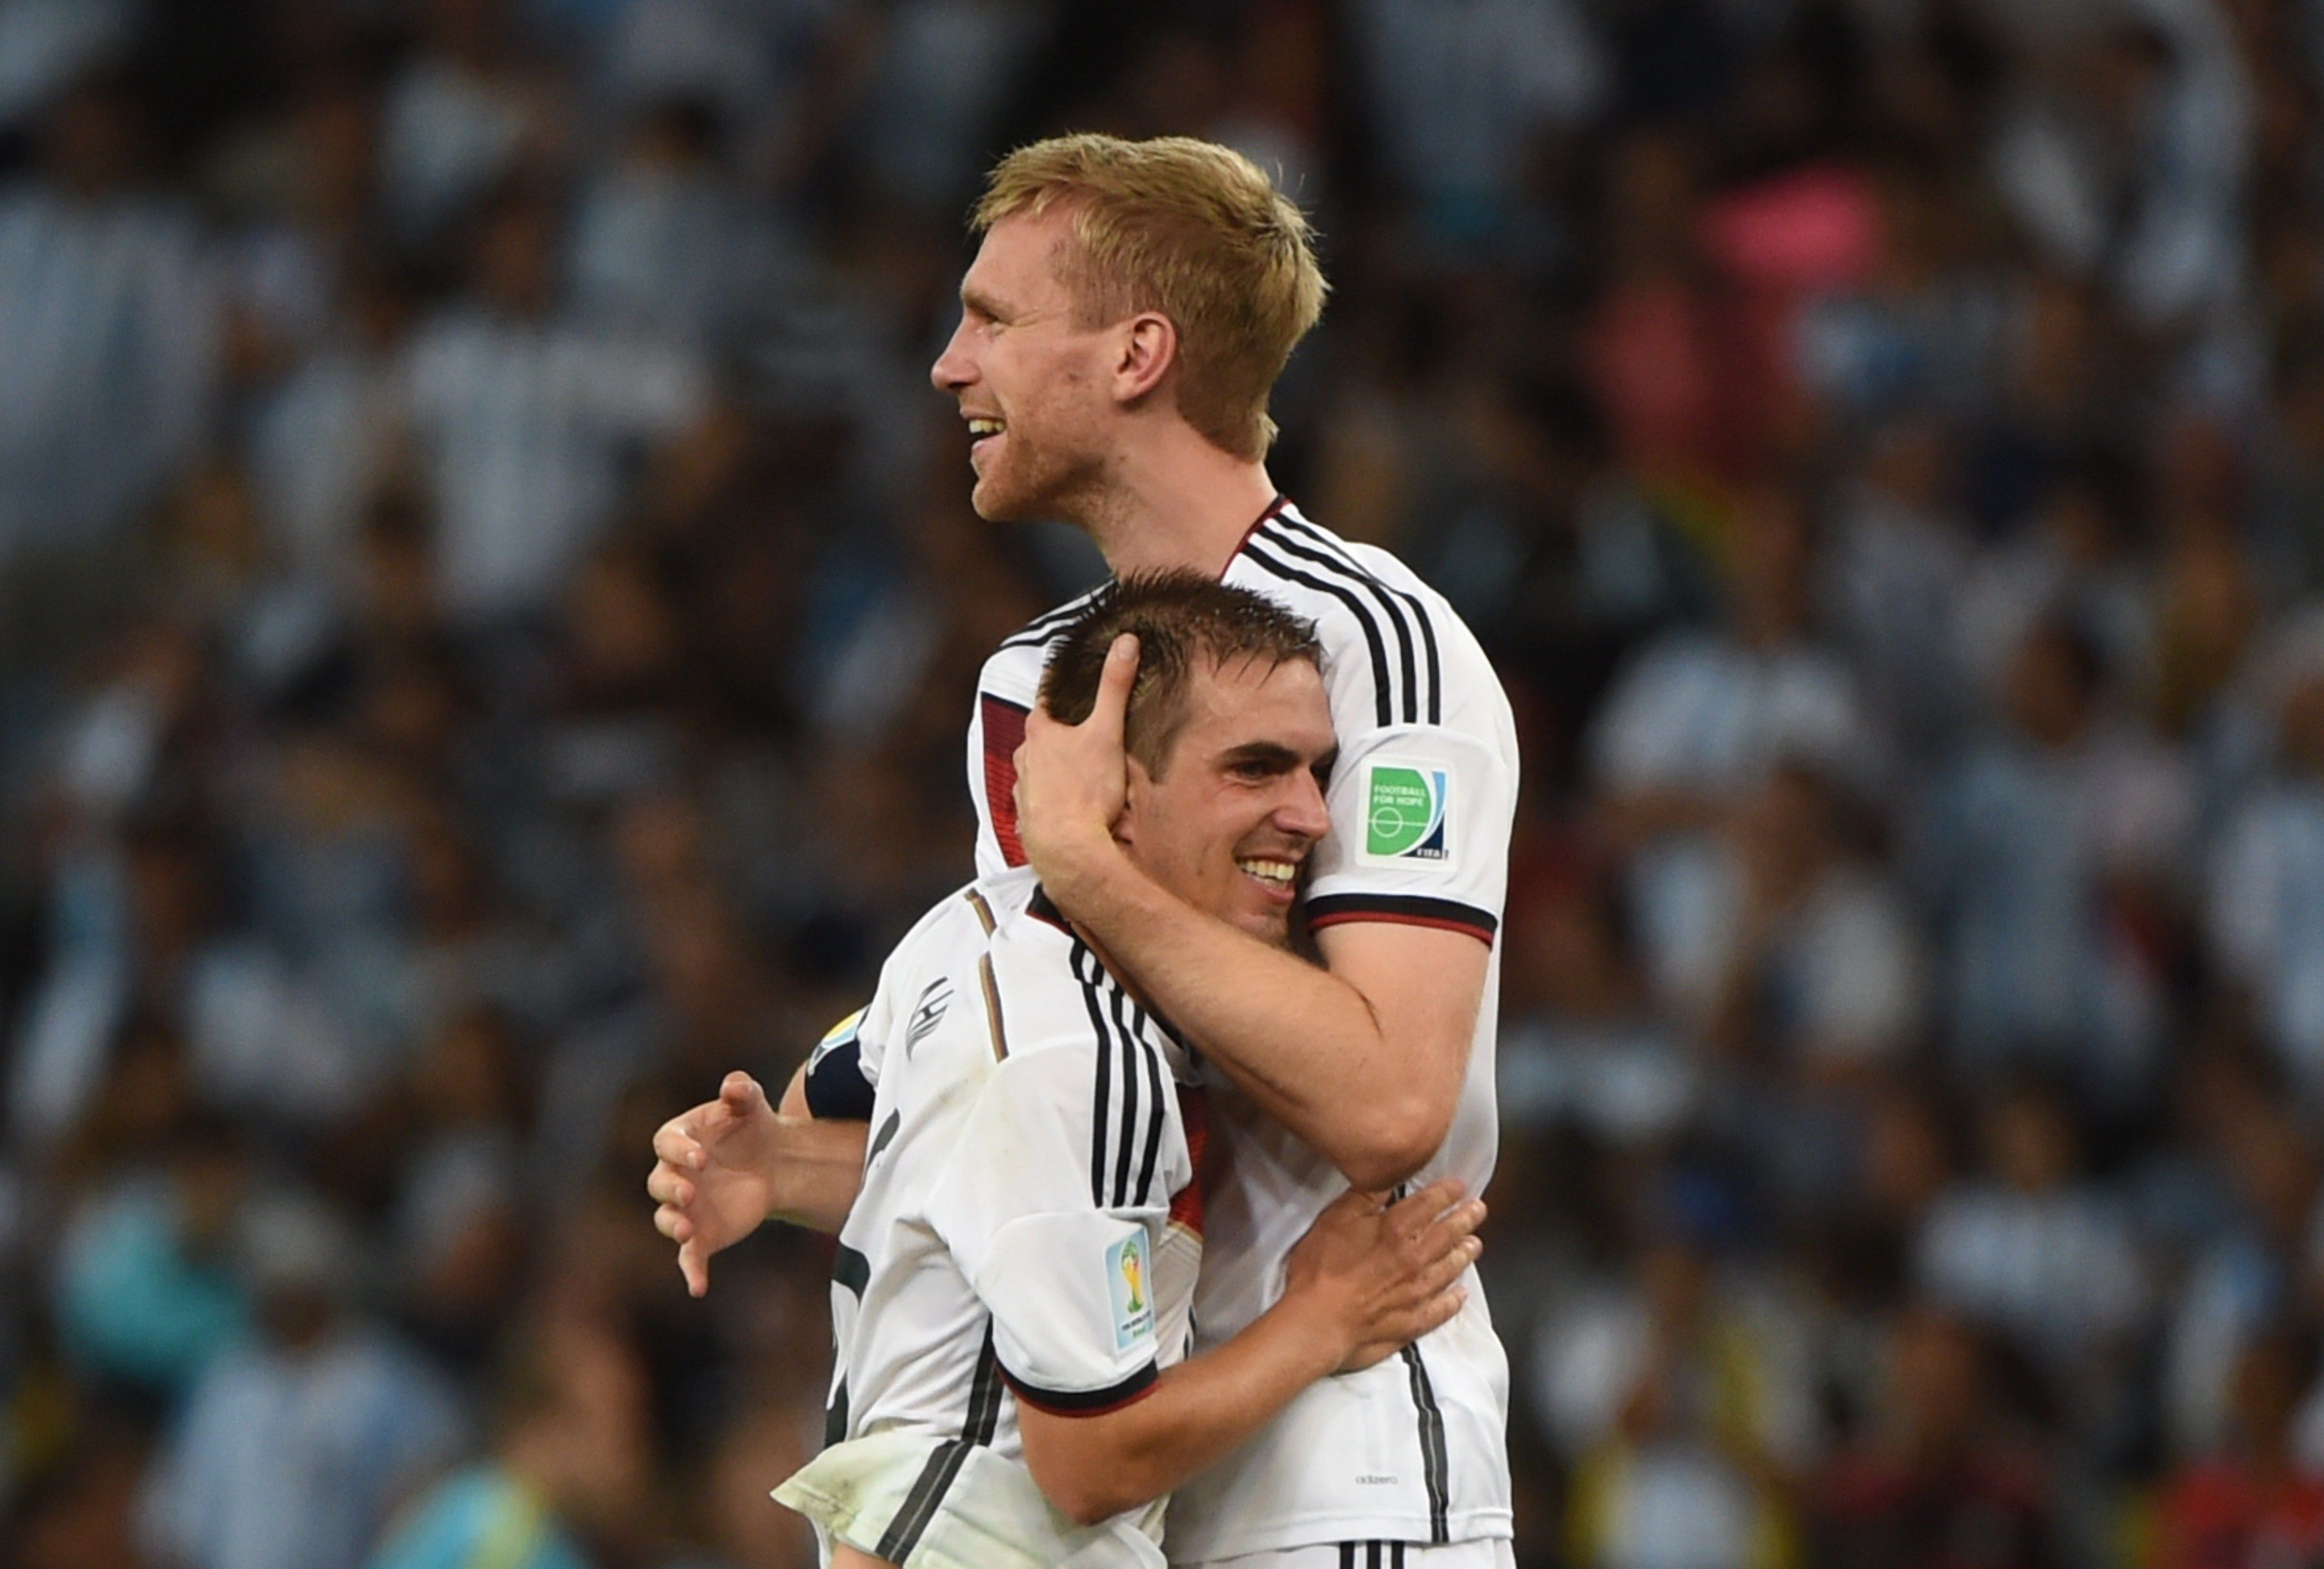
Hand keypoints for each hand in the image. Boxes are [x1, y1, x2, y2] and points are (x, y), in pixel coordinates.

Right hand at [648, 1071, 780, 1296]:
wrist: (775, 1162)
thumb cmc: (753, 1126)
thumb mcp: (750, 1104)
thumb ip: (741, 1091)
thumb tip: (733, 1085)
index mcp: (680, 1139)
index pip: (666, 1143)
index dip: (679, 1151)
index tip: (700, 1157)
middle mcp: (675, 1175)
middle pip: (659, 1183)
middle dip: (671, 1189)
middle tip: (690, 1193)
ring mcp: (686, 1207)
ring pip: (666, 1218)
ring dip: (672, 1225)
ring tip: (686, 1231)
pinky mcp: (702, 1234)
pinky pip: (689, 1256)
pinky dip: (691, 1271)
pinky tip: (698, 1287)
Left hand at [1015, 633, 1138, 901]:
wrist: (1068, 848)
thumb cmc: (1087, 790)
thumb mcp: (1108, 731)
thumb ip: (1115, 686)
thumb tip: (1125, 642)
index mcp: (1040, 732)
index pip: (1047, 699)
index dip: (1061, 690)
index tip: (1071, 684)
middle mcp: (1025, 758)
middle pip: (1042, 736)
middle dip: (1062, 733)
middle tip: (1086, 732)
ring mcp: (1024, 789)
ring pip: (1039, 769)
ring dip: (1057, 768)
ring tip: (1082, 772)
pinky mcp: (1028, 819)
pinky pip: (1040, 801)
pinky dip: (1053, 799)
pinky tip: (1071, 805)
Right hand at [1281, 1178, 1483, 1372]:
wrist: (1317, 1321)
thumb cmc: (1321, 1270)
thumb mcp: (1336, 1218)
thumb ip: (1365, 1195)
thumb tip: (1387, 1175)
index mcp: (1396, 1230)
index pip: (1430, 1204)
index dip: (1447, 1192)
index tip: (1459, 1186)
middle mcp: (1414, 1260)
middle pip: (1448, 1234)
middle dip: (1465, 1219)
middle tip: (1478, 1210)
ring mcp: (1416, 1293)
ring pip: (1449, 1269)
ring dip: (1464, 1255)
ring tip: (1475, 1245)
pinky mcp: (1411, 1322)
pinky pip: (1440, 1310)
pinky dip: (1452, 1301)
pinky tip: (1459, 1295)